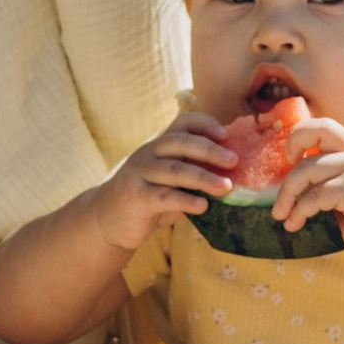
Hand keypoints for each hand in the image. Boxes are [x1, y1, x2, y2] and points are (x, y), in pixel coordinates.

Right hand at [89, 114, 242, 263]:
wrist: (108, 220)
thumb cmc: (149, 199)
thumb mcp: (171, 182)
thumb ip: (193, 174)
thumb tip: (234, 177)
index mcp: (160, 145)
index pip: (183, 122)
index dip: (205, 124)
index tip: (227, 134)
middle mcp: (148, 152)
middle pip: (181, 143)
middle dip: (210, 150)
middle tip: (234, 160)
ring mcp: (139, 173)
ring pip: (174, 170)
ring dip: (203, 178)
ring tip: (226, 187)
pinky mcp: (135, 195)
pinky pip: (163, 196)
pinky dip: (185, 200)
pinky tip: (203, 206)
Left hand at [272, 118, 343, 251]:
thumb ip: (324, 189)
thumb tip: (288, 199)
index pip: (324, 126)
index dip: (301, 135)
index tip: (291, 158)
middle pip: (310, 140)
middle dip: (287, 169)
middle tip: (278, 199)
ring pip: (305, 171)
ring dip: (286, 196)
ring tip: (281, 217)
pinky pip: (314, 196)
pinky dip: (299, 212)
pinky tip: (295, 224)